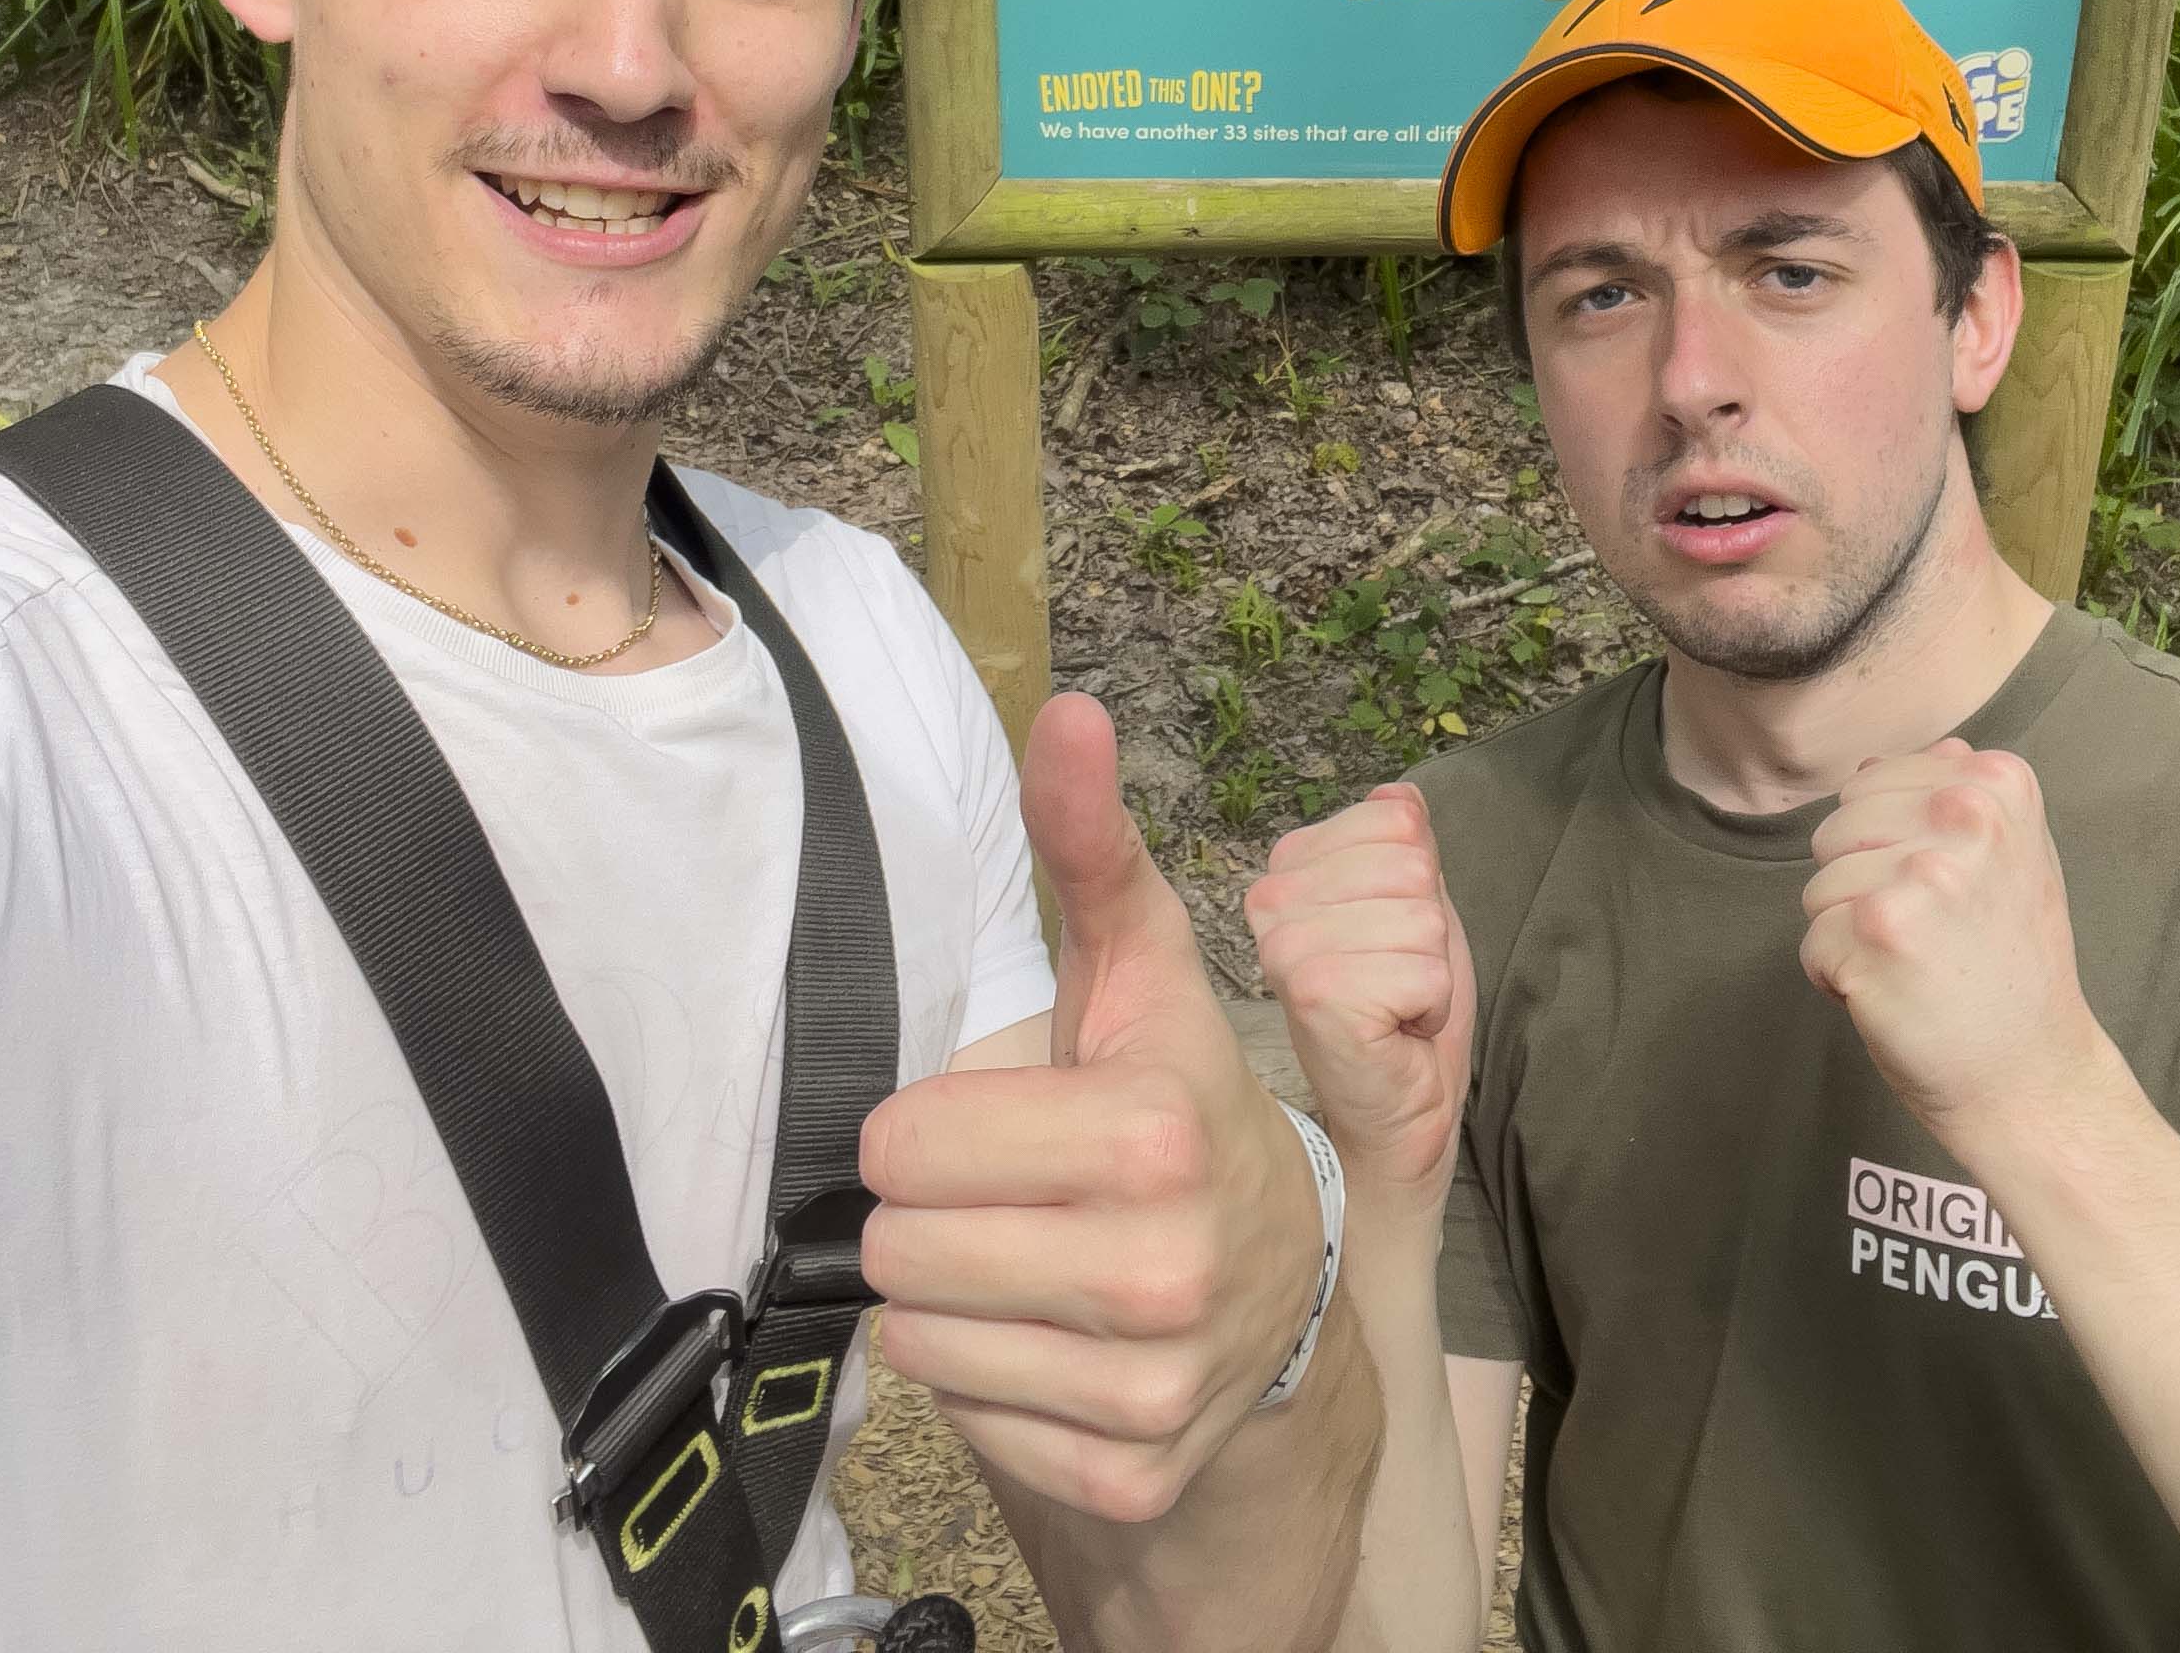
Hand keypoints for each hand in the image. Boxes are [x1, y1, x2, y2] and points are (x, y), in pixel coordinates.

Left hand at [862, 695, 1322, 1523]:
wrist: (1282, 1294)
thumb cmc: (1178, 1108)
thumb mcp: (1139, 976)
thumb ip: (1090, 850)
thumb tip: (1066, 712)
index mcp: (1154, 1128)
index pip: (903, 1142)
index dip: (933, 1128)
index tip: (1002, 1125)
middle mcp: (1160, 1265)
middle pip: (897, 1246)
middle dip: (932, 1215)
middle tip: (1007, 1199)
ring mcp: (1147, 1383)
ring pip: (917, 1340)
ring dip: (951, 1303)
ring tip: (1029, 1266)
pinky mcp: (1123, 1468)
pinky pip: (965, 1423)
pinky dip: (990, 1388)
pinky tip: (1055, 1344)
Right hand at [1244, 783, 1473, 1207]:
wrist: (1398, 1112)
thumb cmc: (1403, 1014)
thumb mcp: (1414, 906)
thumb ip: (1405, 844)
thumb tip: (1400, 794)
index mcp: (1288, 867)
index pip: (1396, 817)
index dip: (1420, 885)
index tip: (1390, 941)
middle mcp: (1270, 899)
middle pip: (1412, 867)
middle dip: (1428, 930)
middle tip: (1396, 981)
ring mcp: (1286, 948)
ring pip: (1422, 919)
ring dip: (1430, 972)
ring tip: (1394, 1007)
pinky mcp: (1314, 994)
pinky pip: (1424, 971)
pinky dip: (1428, 1007)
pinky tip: (1394, 1032)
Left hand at [1797, 739, 2119, 1149]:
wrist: (2033, 1078)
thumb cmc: (2013, 970)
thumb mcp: (2012, 859)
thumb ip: (1950, 798)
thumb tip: (1874, 761)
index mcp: (1998, 783)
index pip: (1872, 782)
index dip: (1890, 845)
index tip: (1946, 893)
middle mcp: (1963, 814)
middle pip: (1837, 828)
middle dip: (1862, 885)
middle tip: (1930, 936)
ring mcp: (1921, 872)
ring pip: (1820, 887)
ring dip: (1850, 936)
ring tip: (1917, 967)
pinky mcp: (1878, 932)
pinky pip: (1812, 941)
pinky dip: (1839, 980)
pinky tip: (1898, 997)